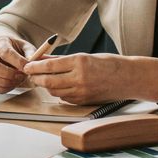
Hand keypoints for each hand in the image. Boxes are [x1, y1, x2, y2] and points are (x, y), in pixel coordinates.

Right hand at [0, 37, 33, 93]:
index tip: (27, 68)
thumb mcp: (25, 46)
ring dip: (5, 82)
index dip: (17, 62)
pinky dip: (2, 88)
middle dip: (8, 74)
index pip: (5, 52)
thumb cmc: (16, 49)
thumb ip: (30, 53)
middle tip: (21, 76)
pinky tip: (12, 84)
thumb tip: (34, 63)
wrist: (7, 51)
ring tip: (18, 80)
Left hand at [23, 54, 157, 104]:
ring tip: (43, 80)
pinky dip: (59, 93)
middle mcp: (80, 78)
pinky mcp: (84, 101)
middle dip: (37, 78)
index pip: (50, 65)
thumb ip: (64, 60)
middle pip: (49, 81)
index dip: (35, 66)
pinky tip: (58, 87)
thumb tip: (44, 58)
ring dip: (47, 86)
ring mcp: (82, 91)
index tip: (27, 65)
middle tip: (31, 74)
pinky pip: (65, 98)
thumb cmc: (109, 64)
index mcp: (80, 62)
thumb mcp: (86, 56)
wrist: (129, 78)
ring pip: (55, 91)